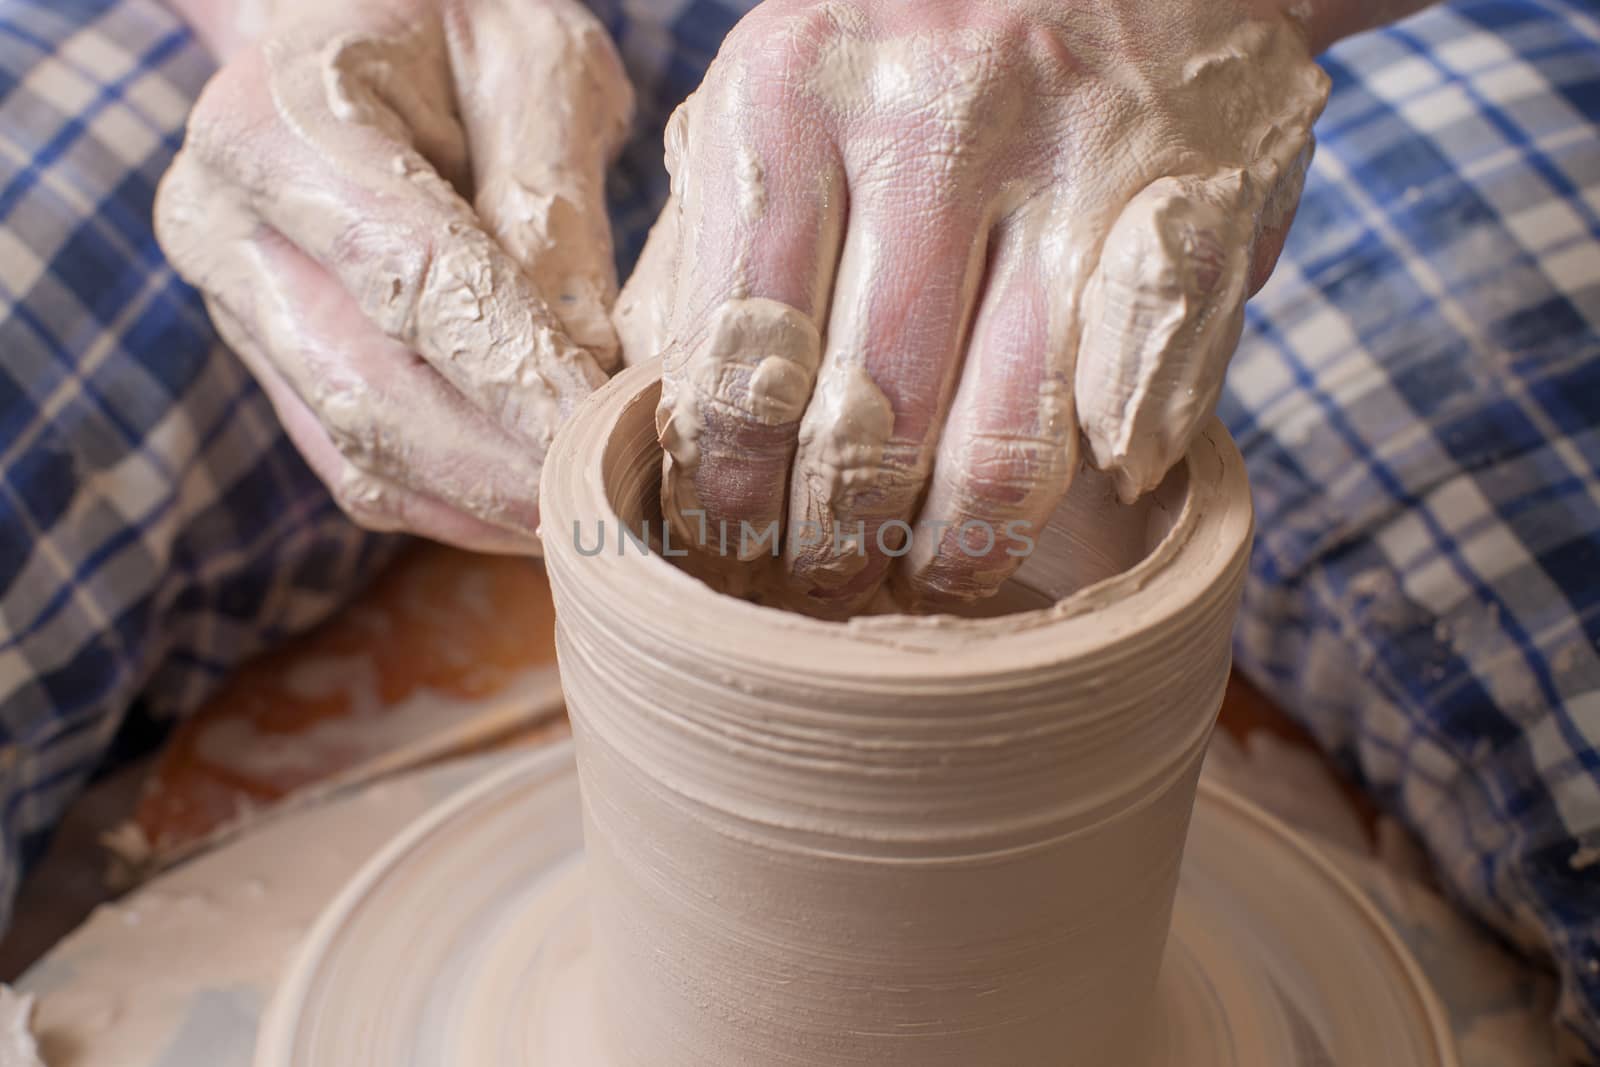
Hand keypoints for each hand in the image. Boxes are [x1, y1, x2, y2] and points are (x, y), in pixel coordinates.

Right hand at [156, 0, 631, 552]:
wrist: (347, 30)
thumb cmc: (453, 27)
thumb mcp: (530, 62)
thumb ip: (549, 197)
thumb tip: (587, 355)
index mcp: (279, 123)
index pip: (410, 274)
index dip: (514, 369)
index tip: (606, 432)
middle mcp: (226, 229)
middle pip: (373, 392)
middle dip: (507, 466)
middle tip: (620, 507)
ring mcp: (239, 310)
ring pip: (361, 453)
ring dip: (487, 507)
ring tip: (597, 523)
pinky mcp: (274, 367)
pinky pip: (359, 469)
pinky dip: (457, 507)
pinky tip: (541, 512)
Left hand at [620, 0, 1327, 612]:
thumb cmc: (918, 47)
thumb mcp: (779, 98)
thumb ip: (708, 247)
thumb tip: (659, 422)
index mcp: (788, 92)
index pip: (734, 360)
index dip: (725, 496)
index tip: (726, 556)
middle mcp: (933, 119)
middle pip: (861, 421)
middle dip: (831, 546)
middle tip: (821, 590)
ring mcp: (1077, 165)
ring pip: (1002, 440)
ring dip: (954, 550)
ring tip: (923, 580)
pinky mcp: (1198, 208)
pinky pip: (1140, 403)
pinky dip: (1091, 483)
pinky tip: (1050, 514)